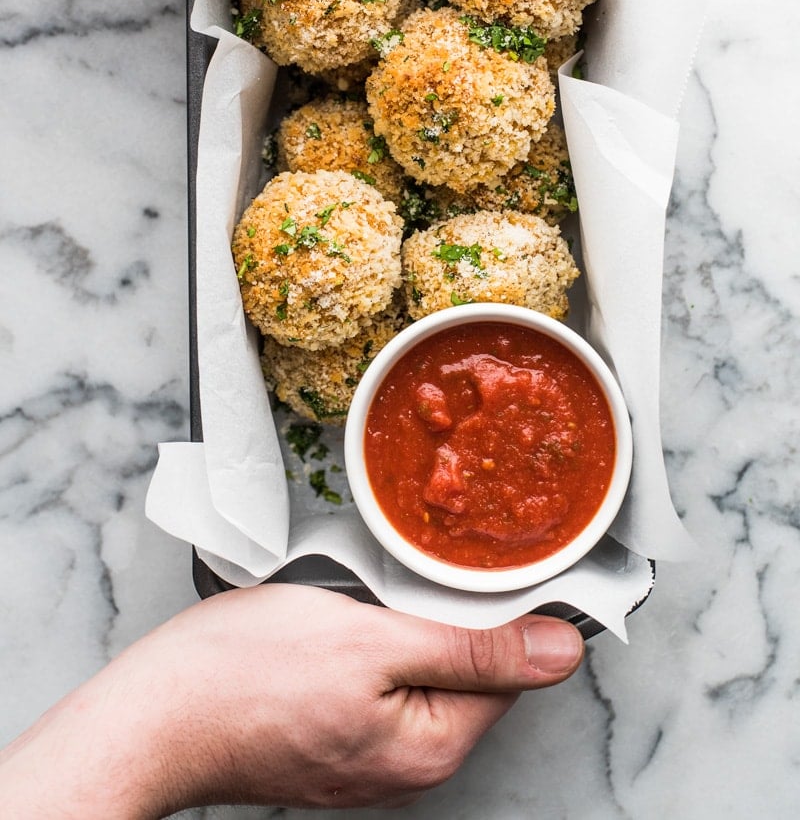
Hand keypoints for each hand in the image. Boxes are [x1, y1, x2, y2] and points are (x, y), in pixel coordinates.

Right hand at [0, 583, 582, 815]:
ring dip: (397, 624)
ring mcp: (366, 757)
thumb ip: (473, 649)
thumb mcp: (373, 641)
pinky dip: (364, 645)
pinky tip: (329, 625)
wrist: (153, 714)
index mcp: (433, 746)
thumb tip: (561, 652)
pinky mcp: (331, 740)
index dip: (496, 607)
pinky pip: (375, 683)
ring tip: (351, 602)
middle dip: (438, 613)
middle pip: (463, 668)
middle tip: (390, 580)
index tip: (469, 565)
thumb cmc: (247, 675)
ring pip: (415, 669)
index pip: (509, 668)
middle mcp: (408, 765)